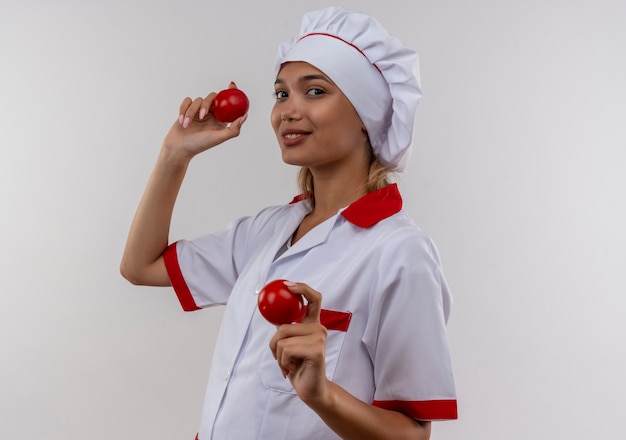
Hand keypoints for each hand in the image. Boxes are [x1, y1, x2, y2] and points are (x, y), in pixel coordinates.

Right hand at [163, 82, 246, 159]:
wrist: (179, 148)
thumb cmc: (199, 145)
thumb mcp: (218, 138)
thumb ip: (233, 129)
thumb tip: (244, 116)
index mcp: (220, 120)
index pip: (228, 104)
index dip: (231, 93)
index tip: (232, 85)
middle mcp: (211, 114)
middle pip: (213, 97)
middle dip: (206, 104)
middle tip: (202, 115)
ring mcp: (199, 111)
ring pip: (198, 100)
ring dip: (191, 112)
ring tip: (187, 125)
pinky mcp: (187, 109)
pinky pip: (187, 101)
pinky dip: (184, 110)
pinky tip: (182, 121)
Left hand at [269, 282, 329, 404]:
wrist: (310, 389)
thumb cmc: (298, 366)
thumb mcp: (289, 344)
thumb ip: (285, 328)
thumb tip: (270, 309)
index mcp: (312, 324)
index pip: (314, 299)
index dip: (302, 288)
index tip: (288, 285)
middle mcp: (318, 328)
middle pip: (284, 326)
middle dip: (274, 345)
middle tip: (281, 357)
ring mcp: (319, 338)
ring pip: (282, 339)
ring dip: (279, 355)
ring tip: (290, 364)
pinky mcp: (316, 350)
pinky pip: (286, 350)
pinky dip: (283, 362)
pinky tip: (294, 368)